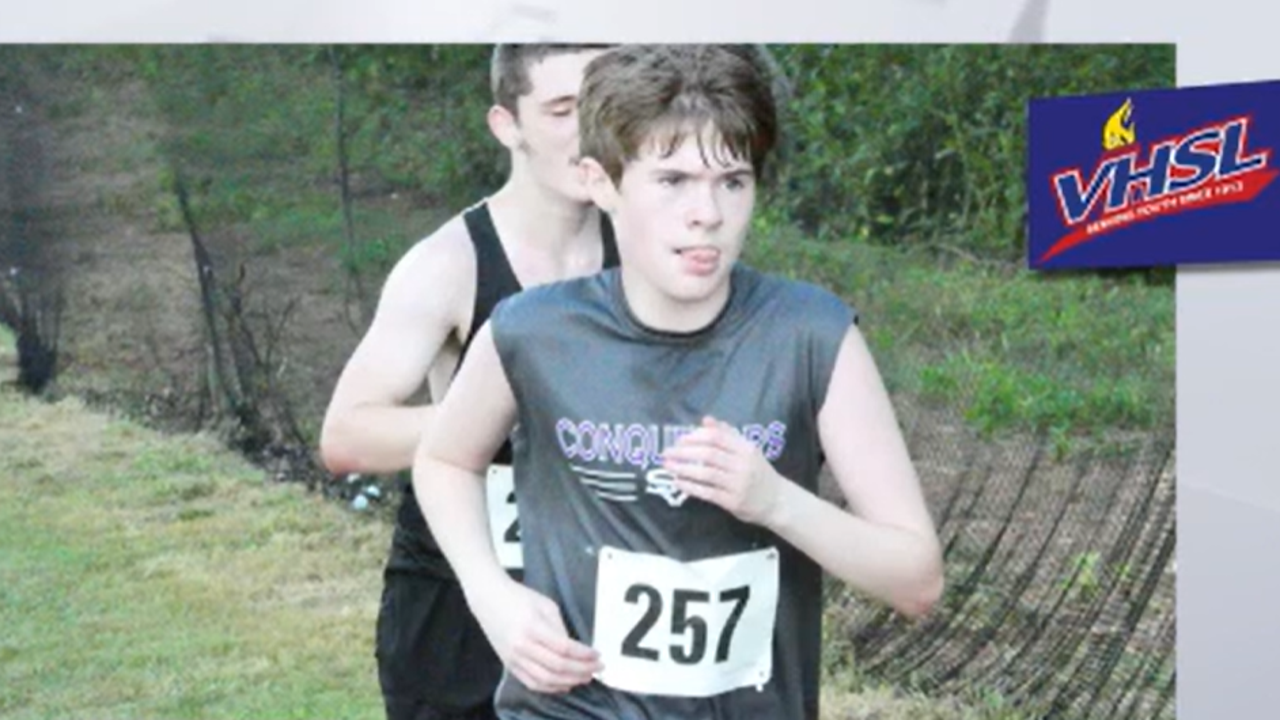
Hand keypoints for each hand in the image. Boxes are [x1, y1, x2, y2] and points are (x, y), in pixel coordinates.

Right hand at [470, 578, 602, 693]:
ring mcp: (514, 658)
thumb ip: (560, 628)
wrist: (489, 599)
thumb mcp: (546, 605)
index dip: (584, 654)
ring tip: (585, 677)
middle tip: (597, 668)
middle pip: (557, 666)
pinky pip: (531, 683)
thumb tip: (574, 649)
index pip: (564, 648)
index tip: (597, 655)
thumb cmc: (519, 597)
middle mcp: (522, 646)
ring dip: (569, 681)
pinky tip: (565, 684)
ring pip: (545, 679)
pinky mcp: (509, 665)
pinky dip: (550, 688)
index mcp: (532, 627)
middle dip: (581, 670)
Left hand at [661, 416, 784, 526]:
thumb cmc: (759, 472)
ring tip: (668, 466)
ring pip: (706, 473)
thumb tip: (706, 420)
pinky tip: (678, 482)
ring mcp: (738, 484)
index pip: (717, 438)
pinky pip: (707, 492)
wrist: (778, 501)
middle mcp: (743, 465)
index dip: (695, 437)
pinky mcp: (733, 502)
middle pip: (708, 454)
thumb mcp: (748, 450)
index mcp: (746, 449)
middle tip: (666, 452)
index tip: (680, 439)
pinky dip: (690, 486)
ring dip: (683, 468)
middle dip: (684, 452)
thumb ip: (728, 434)